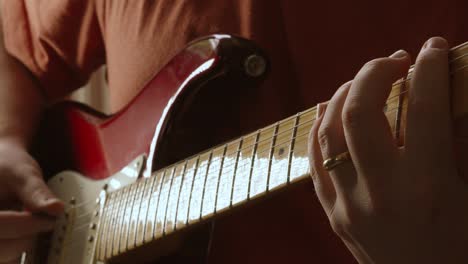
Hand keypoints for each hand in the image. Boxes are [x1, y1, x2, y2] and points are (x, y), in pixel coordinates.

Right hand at [0, 140, 62, 262]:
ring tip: (33, 221)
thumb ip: (37, 192)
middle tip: (45, 222)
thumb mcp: (22, 173)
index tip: (49, 218)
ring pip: (4, 256)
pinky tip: (29, 230)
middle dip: (26, 237)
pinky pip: (7, 256)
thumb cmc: (7, 166)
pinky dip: (21, 247)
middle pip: (0, 247)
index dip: (24, 226)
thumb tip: (56, 209)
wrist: (1, 164)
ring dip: (24, 243)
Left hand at [309, 37, 467, 262]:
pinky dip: (319, 129)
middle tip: (393, 61)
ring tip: (361, 82)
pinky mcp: (331, 213)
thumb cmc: (459, 245)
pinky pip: (314, 160)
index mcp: (426, 186)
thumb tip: (443, 96)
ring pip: (328, 131)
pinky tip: (329, 111)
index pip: (422, 109)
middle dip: (374, 73)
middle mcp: (380, 192)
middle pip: (360, 112)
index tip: (432, 50)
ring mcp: (348, 204)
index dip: (428, 69)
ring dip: (342, 95)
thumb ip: (454, 143)